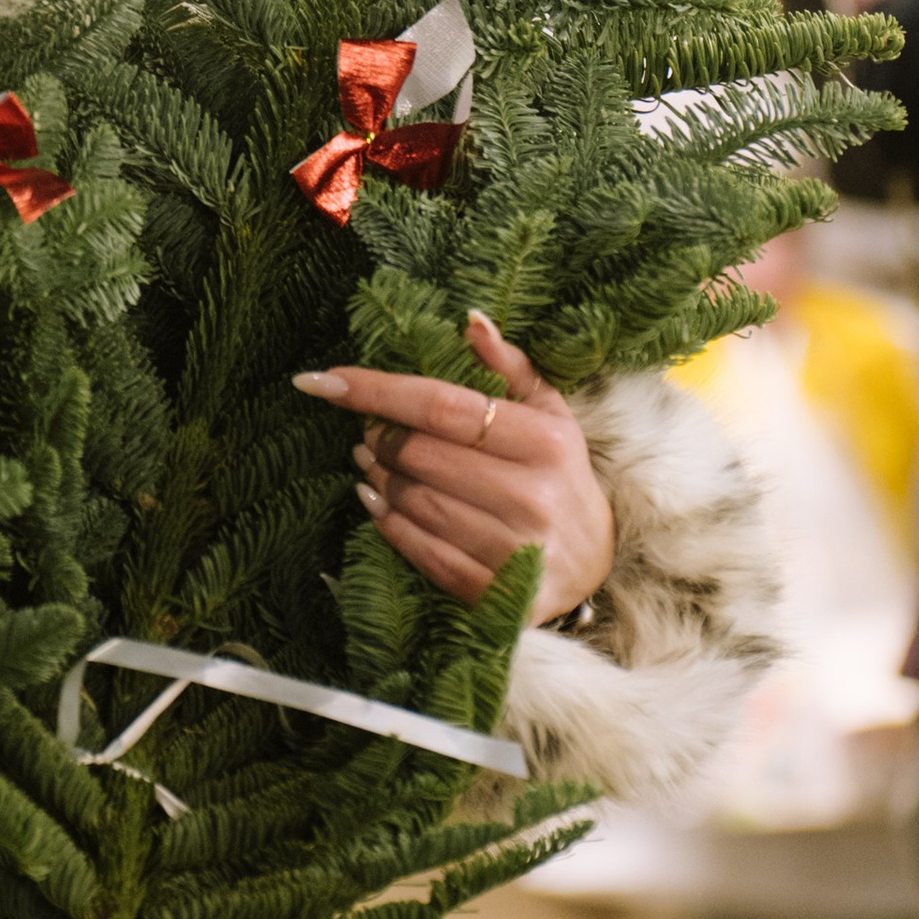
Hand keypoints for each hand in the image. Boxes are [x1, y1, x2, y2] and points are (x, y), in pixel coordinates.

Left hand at [291, 312, 614, 623]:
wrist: (595, 564)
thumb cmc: (559, 474)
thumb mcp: (550, 414)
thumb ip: (509, 366)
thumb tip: (469, 320)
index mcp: (545, 443)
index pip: (441, 407)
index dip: (376, 390)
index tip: (323, 379)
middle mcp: (534, 497)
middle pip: (420, 456)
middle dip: (379, 438)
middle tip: (366, 431)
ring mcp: (517, 551)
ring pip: (416, 503)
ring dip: (378, 478)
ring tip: (368, 461)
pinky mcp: (501, 598)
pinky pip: (423, 552)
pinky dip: (388, 524)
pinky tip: (375, 503)